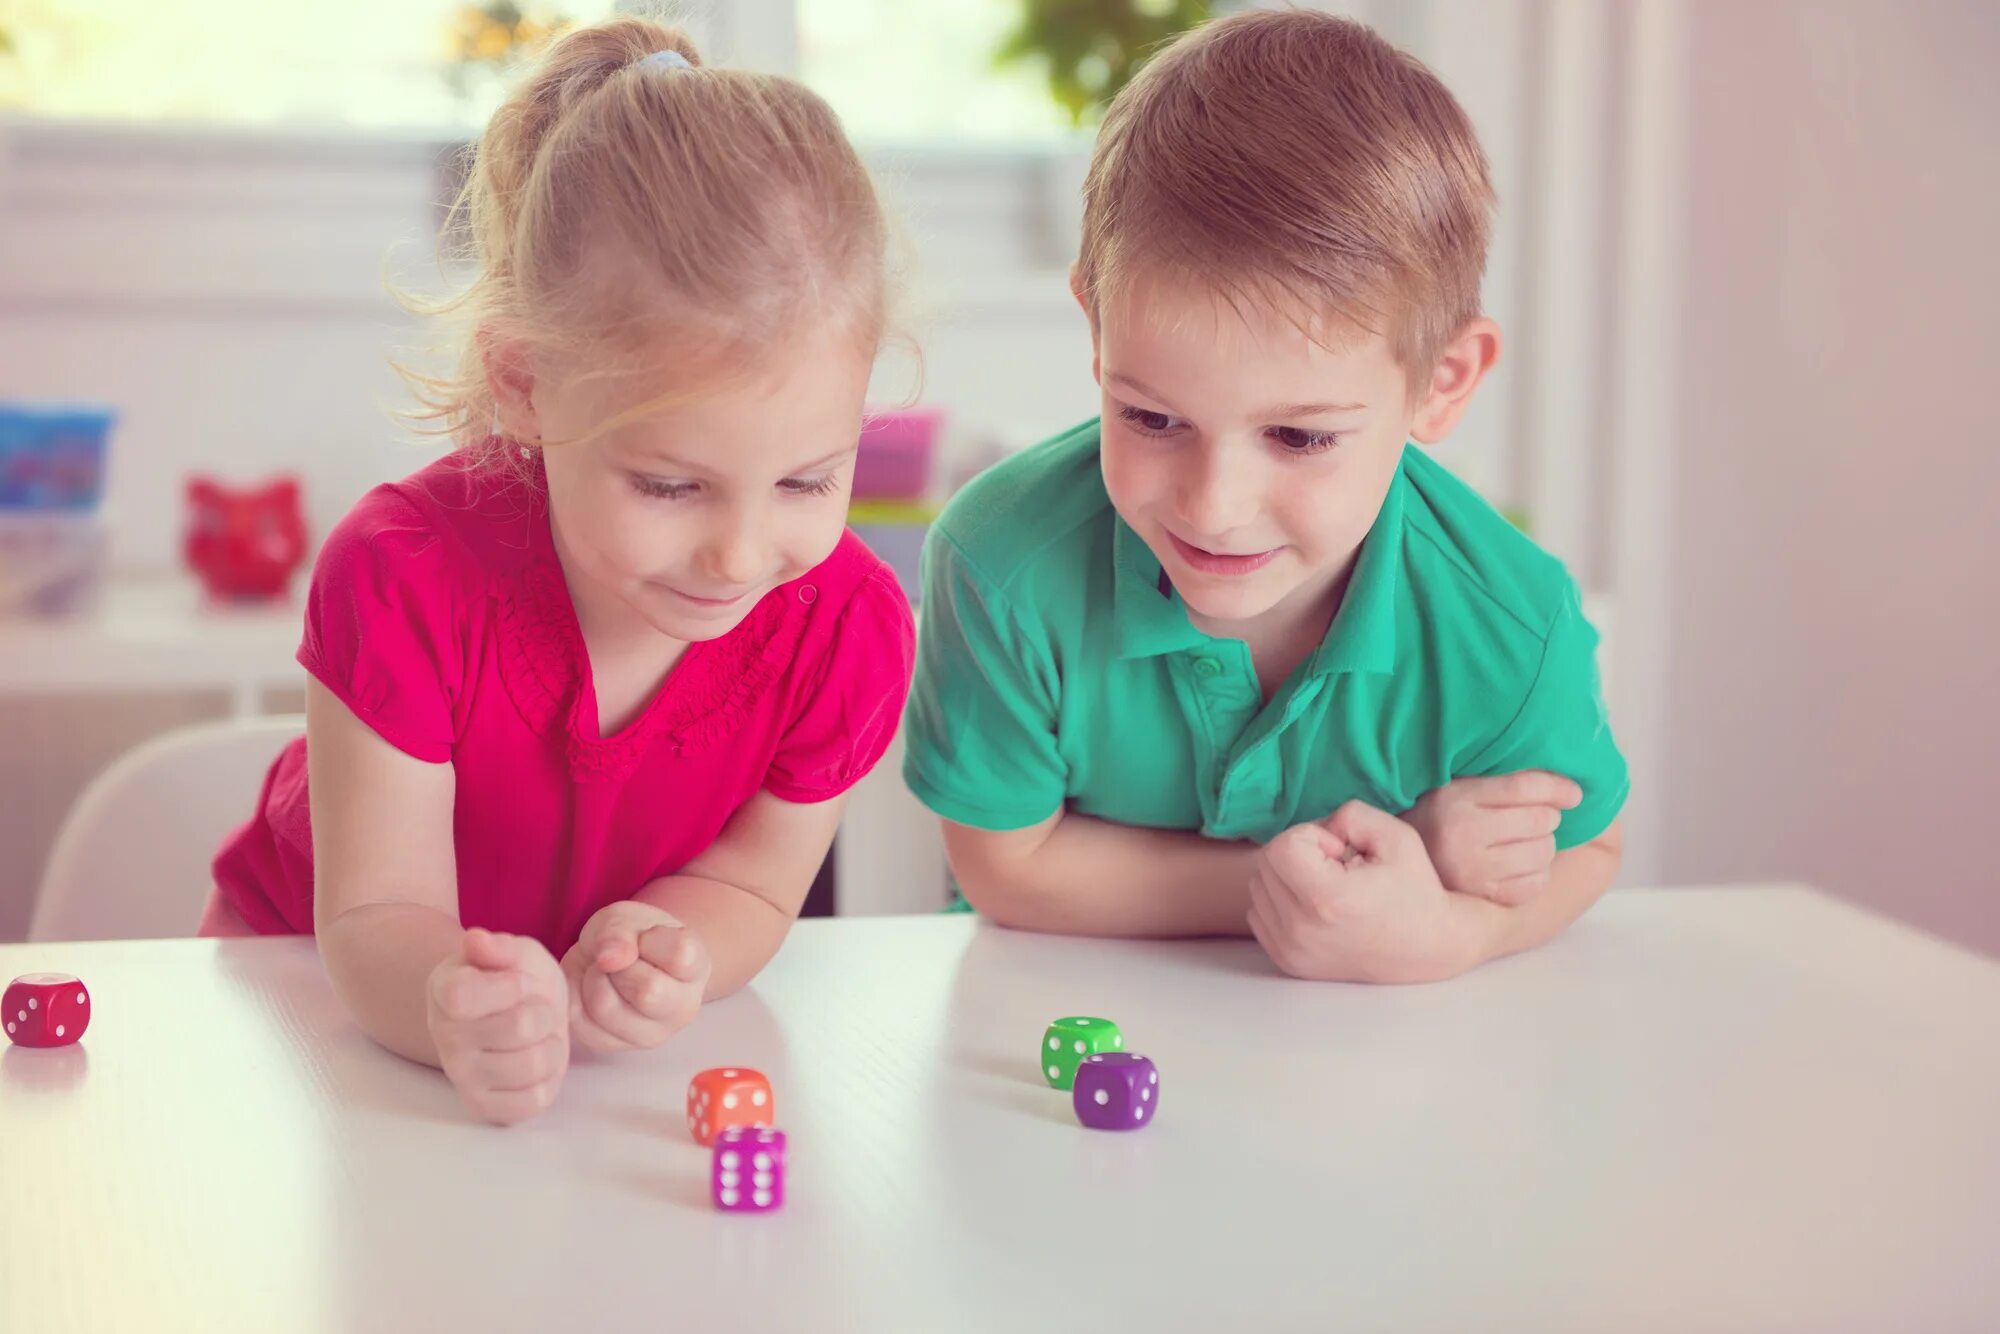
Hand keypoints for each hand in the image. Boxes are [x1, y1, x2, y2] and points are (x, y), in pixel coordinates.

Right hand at [426, 927, 570, 1124]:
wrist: (515, 1013)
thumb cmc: (512, 978)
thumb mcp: (513, 951)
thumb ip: (496, 947)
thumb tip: (476, 940)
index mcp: (444, 991)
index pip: (464, 996)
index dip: (510, 986)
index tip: (520, 982)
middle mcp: (444, 1038)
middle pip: (520, 1027)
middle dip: (543, 1011)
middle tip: (534, 1008)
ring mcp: (462, 1077)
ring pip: (534, 1064)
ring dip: (550, 1044)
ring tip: (538, 1034)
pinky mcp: (485, 1108)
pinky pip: (535, 1100)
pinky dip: (548, 1079)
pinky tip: (534, 1059)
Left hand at [561, 900, 711, 1054]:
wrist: (617, 962)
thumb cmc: (632, 938)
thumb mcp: (626, 917)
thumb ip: (620, 931)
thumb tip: (610, 959)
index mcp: (697, 968)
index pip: (681, 956)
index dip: (651, 940)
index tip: (645, 938)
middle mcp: (683, 1008)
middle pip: (648, 991)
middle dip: (619, 965)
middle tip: (619, 959)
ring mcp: (651, 1034)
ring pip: (606, 1008)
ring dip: (593, 979)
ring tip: (603, 972)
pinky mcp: (613, 1045)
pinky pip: (580, 1021)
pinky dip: (574, 994)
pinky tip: (589, 987)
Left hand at [1247, 800, 1488, 983]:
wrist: (1427, 947)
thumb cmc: (1414, 889)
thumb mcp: (1395, 836)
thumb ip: (1350, 815)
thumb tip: (1317, 830)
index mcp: (1326, 898)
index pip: (1281, 846)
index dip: (1311, 836)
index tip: (1340, 852)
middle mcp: (1302, 929)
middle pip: (1266, 864)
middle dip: (1298, 852)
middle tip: (1335, 865)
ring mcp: (1292, 950)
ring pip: (1258, 888)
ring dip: (1286, 876)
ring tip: (1326, 885)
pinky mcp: (1288, 962)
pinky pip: (1258, 915)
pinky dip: (1279, 902)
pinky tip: (1314, 905)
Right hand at [1403, 771, 1581, 905]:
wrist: (1397, 864)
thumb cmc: (1439, 818)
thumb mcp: (1459, 788)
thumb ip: (1501, 781)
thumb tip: (1565, 786)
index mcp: (1456, 799)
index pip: (1524, 787)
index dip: (1558, 787)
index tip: (1574, 793)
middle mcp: (1462, 835)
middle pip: (1540, 820)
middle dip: (1547, 817)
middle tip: (1533, 819)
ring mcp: (1472, 870)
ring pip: (1542, 852)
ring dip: (1543, 845)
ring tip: (1525, 842)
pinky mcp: (1481, 897)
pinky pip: (1534, 884)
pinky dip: (1537, 874)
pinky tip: (1520, 866)